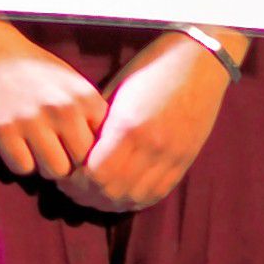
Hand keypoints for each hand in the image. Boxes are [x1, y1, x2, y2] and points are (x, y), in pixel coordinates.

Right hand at [0, 15, 106, 180]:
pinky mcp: (2, 129)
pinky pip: (22, 168)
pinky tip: (12, 144)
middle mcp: (63, 109)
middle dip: (67, 162)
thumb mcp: (68, 82)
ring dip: (43, 165)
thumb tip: (100, 154)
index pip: (103, 147)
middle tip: (51, 150)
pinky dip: (18, 162)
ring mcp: (32, 120)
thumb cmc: (27, 66)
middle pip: (80, 163)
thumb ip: (86, 113)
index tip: (72, 146)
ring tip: (32, 148)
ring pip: (54, 171)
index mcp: (84, 96)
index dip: (88, 152)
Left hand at [61, 34, 229, 212]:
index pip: (96, 175)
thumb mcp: (114, 92)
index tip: (65, 175)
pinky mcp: (185, 161)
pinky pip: (157, 194)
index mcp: (128, 127)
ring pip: (134, 199)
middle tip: (74, 188)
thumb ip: (97, 125)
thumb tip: (77, 153)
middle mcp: (152, 147)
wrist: (198, 61)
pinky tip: (121, 193)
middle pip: (112, 193)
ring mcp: (172, 157)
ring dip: (110, 202)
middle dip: (87, 195)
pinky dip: (135, 199)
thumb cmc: (149, 68)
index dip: (76, 182)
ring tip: (95, 193)